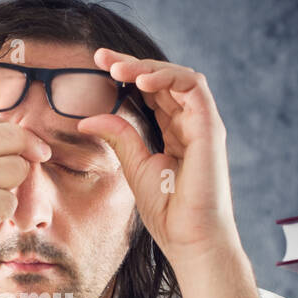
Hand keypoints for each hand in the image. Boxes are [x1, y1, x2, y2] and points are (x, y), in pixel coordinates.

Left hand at [76, 48, 239, 263]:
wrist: (190, 239)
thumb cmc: (168, 212)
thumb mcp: (135, 167)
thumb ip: (119, 137)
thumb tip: (86, 118)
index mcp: (175, 131)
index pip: (152, 91)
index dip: (127, 74)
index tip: (97, 64)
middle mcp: (191, 123)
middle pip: (164, 79)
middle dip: (133, 64)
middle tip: (101, 58)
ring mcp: (203, 124)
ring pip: (180, 77)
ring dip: (148, 68)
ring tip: (118, 69)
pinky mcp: (211, 129)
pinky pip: (194, 89)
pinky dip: (169, 79)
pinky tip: (141, 82)